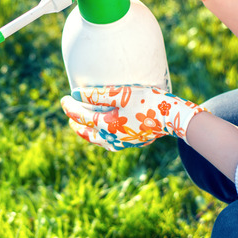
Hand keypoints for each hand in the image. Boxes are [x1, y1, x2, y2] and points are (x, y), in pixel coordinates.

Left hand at [60, 85, 205, 151]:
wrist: (173, 117)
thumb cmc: (147, 101)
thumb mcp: (121, 94)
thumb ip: (96, 94)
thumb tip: (75, 93)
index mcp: (107, 126)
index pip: (81, 117)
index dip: (70, 107)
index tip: (64, 98)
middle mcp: (112, 138)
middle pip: (86, 133)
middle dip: (76, 123)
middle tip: (70, 114)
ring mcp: (122, 143)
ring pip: (97, 140)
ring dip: (87, 132)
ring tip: (82, 124)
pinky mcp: (132, 143)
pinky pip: (109, 142)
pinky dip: (101, 136)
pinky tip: (103, 131)